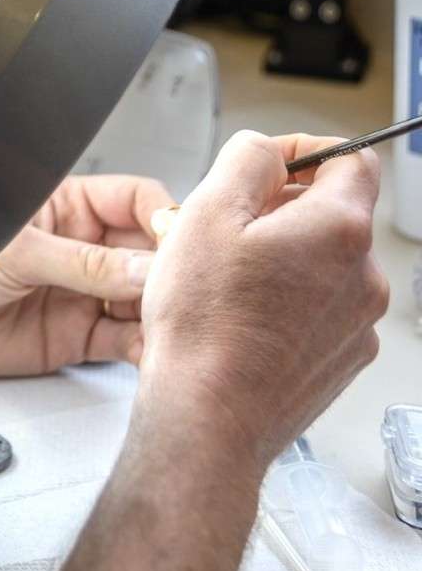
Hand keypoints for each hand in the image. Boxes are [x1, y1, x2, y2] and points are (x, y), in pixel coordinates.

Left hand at [0, 174, 171, 376]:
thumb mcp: (18, 252)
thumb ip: (84, 264)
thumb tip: (145, 268)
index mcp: (70, 205)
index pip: (137, 201)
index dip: (164, 219)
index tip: (179, 244)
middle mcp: (84, 247)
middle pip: (150, 253)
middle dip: (169, 273)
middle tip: (181, 294)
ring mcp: (83, 293)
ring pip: (142, 301)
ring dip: (161, 314)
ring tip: (171, 327)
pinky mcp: (76, 337)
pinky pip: (122, 341)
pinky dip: (142, 348)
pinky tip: (151, 351)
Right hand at [138, 130, 387, 466]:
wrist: (209, 419)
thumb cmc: (205, 326)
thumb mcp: (207, 212)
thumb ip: (247, 159)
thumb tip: (267, 152)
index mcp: (339, 229)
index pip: (353, 159)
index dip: (307, 150)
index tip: (268, 165)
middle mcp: (365, 276)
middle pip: (335, 213)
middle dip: (284, 208)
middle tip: (228, 228)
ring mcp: (359, 323)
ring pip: (326, 263)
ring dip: (285, 258)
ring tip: (228, 280)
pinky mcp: (344, 358)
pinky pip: (322, 308)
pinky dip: (290, 302)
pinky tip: (245, 318)